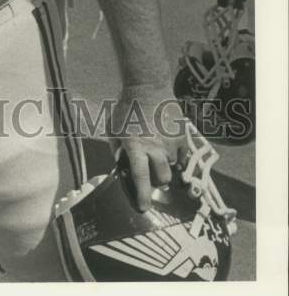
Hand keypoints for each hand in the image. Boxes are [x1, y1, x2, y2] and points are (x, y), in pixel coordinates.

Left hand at [111, 91, 187, 210]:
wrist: (147, 87)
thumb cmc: (126, 108)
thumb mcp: (114, 129)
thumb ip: (118, 150)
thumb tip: (122, 165)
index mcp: (135, 146)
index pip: (140, 177)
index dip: (143, 195)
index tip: (144, 208)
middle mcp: (155, 147)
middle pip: (163, 178)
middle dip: (158, 181)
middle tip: (152, 174)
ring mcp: (171, 143)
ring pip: (173, 167)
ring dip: (166, 166)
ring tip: (157, 153)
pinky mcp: (182, 136)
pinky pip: (182, 156)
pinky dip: (175, 156)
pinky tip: (166, 145)